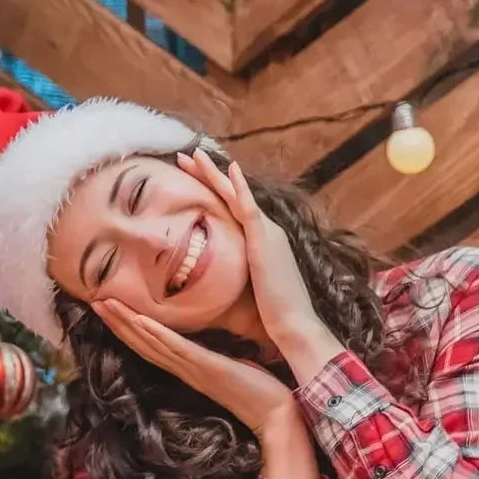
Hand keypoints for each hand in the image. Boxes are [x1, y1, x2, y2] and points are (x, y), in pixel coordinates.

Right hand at [96, 299, 296, 438]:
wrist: (279, 417)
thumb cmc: (263, 392)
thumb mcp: (237, 366)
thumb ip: (221, 355)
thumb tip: (222, 340)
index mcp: (190, 368)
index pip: (152, 346)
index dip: (129, 327)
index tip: (113, 309)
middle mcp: (185, 369)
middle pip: (142, 343)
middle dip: (117, 322)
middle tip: (94, 301)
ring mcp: (194, 369)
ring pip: (151, 343)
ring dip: (125, 323)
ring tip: (105, 303)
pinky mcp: (208, 367)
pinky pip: (176, 348)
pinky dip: (155, 334)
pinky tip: (139, 319)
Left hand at [177, 147, 328, 359]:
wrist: (293, 323)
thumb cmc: (273, 312)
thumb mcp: (249, 286)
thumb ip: (237, 273)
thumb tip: (219, 277)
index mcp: (260, 240)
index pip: (231, 208)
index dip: (212, 189)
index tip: (191, 175)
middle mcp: (265, 230)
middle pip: (230, 195)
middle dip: (207, 174)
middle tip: (185, 156)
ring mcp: (266, 233)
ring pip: (235, 195)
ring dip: (214, 174)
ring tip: (193, 155)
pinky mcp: (264, 241)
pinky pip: (249, 209)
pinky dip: (240, 189)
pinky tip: (230, 169)